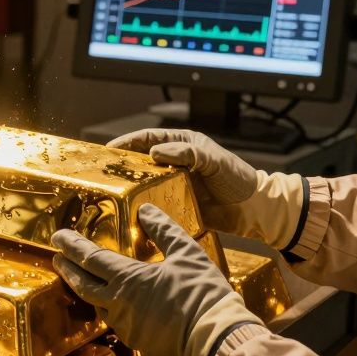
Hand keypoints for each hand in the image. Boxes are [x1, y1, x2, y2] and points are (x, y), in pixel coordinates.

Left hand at [52, 204, 243, 355]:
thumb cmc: (202, 293)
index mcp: (128, 279)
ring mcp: (126, 327)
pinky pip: (117, 322)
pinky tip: (118, 304)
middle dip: (68, 269)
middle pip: (83, 284)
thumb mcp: (186, 252)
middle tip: (57, 258)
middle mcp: (119, 304)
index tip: (57, 237)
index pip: (90, 258)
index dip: (72, 246)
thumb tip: (145, 210)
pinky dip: (111, 308)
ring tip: (86, 279)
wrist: (215, 337)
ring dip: (88, 290)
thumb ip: (163, 230)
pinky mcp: (137, 342)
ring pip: (98, 305)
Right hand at [107, 129, 303, 242]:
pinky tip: (129, 217)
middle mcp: (175, 164)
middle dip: (121, 166)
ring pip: (145, 185)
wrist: (254, 211)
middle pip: (141, 162)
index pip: (147, 139)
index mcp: (183, 145)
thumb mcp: (214, 160)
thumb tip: (154, 152)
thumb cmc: (238, 180)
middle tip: (101, 174)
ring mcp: (175, 186)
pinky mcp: (177, 207)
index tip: (107, 150)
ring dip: (130, 190)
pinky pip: (155, 206)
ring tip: (110, 197)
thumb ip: (188, 153)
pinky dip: (143, 210)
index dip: (126, 142)